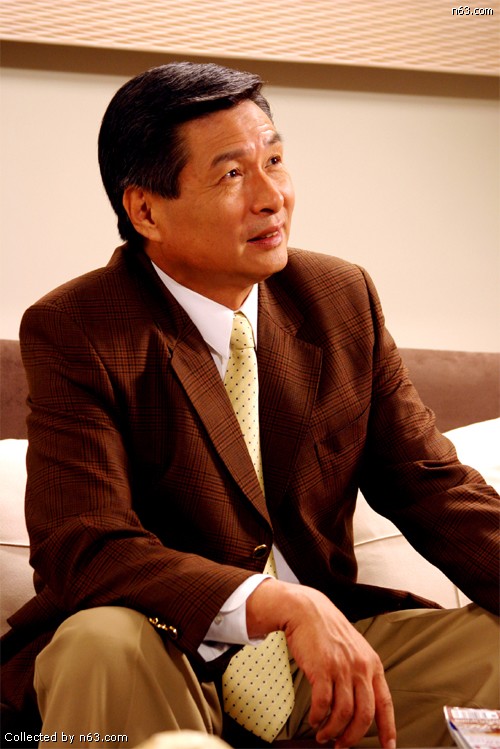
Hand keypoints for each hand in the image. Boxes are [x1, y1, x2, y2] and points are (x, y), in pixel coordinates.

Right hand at [246, 579, 395, 747]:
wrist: (307, 610)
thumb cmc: (328, 631)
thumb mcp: (354, 649)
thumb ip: (361, 673)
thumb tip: (361, 705)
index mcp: (372, 664)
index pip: (385, 703)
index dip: (387, 728)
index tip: (387, 746)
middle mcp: (360, 667)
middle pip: (364, 715)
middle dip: (352, 737)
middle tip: (342, 745)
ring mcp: (341, 668)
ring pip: (343, 714)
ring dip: (332, 730)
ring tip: (324, 734)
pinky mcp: (322, 668)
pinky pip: (323, 704)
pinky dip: (318, 717)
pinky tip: (314, 718)